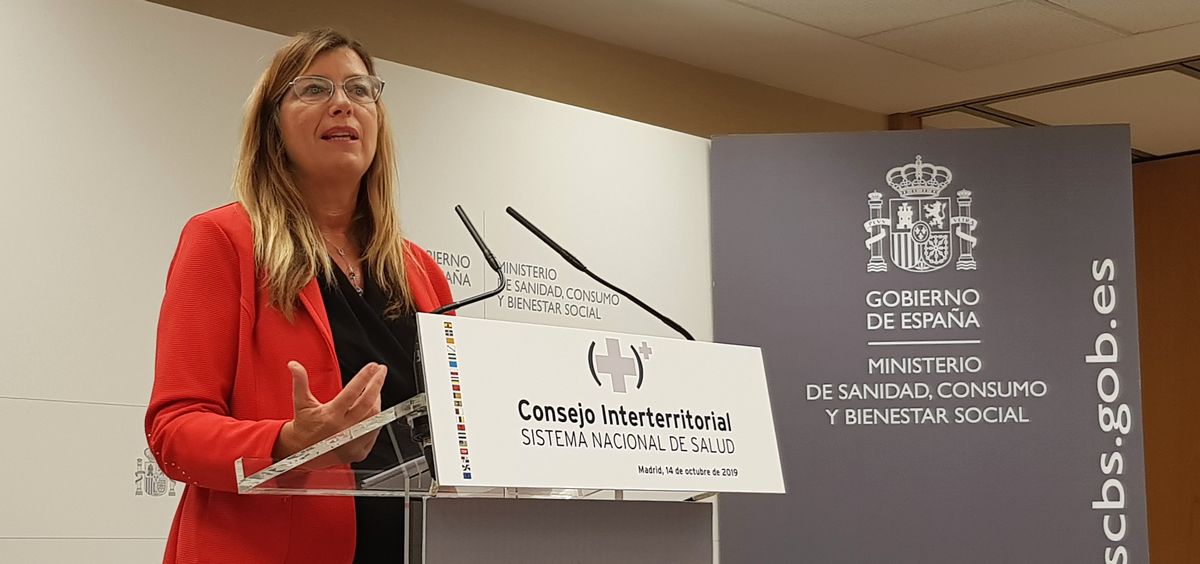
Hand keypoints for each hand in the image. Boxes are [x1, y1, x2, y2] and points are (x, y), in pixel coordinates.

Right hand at [272, 361, 386, 465]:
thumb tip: (294, 365)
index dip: (364, 377)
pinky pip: (374, 433)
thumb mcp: (301, 403)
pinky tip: (374, 409)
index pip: (352, 392)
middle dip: (377, 384)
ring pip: (374, 418)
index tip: (373, 366)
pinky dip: (376, 419)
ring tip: (376, 389)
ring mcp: (352, 443)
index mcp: (330, 416)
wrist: (301, 453)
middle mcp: (343, 430)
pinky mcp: (358, 453)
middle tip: (381, 372)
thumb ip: (300, 382)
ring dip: (378, 401)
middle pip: (368, 403)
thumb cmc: (304, 426)